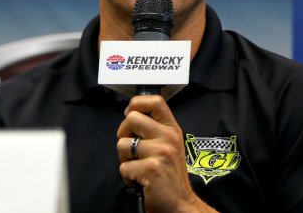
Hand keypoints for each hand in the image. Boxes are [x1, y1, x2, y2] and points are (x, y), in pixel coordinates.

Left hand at [116, 95, 215, 212]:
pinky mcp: (150, 169)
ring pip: (122, 144)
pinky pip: (123, 166)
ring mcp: (160, 152)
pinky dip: (127, 176)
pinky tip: (140, 180)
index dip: (136, 104)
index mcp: (172, 128)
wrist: (180, 203)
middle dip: (124, 134)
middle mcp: (169, 137)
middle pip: (131, 118)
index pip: (155, 101)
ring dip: (124, 158)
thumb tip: (130, 113)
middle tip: (132, 149)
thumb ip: (155, 128)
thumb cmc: (170, 175)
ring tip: (138, 166)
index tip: (131, 115)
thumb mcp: (170, 145)